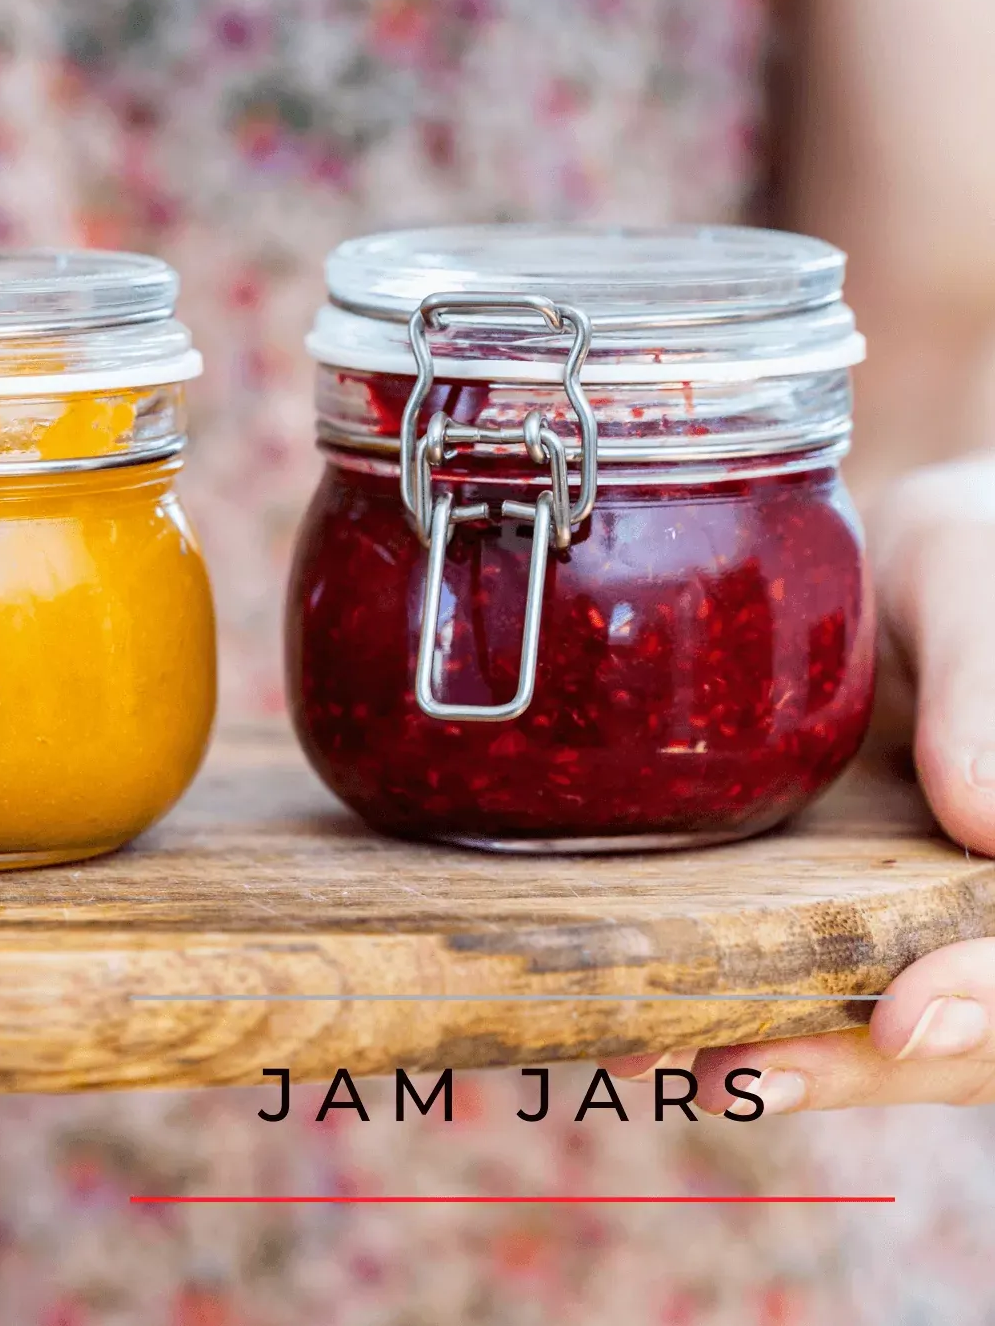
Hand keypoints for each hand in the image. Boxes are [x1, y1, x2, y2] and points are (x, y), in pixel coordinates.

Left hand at [611, 455, 994, 1111]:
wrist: (905, 558)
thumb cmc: (971, 551)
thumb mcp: (973, 578)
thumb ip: (986, 684)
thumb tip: (983, 818)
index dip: (990, 999)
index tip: (908, 1015)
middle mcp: (987, 891)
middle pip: (974, 1027)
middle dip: (867, 1063)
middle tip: (751, 1070)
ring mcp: (922, 904)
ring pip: (892, 1025)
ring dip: (796, 1056)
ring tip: (683, 1062)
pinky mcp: (843, 896)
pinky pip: (810, 968)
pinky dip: (747, 1005)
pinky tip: (660, 1021)